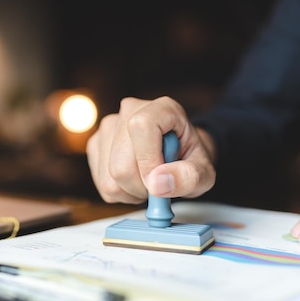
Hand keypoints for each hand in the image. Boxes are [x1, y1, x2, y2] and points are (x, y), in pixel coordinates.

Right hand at [86, 96, 215, 203]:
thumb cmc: (191, 159)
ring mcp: (108, 126)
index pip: (141, 127)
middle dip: (141, 187)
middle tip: (159, 183)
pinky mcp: (96, 144)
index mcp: (161, 108)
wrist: (179, 155)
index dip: (148, 161)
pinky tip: (134, 180)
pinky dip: (120, 192)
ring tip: (148, 180)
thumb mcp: (204, 172)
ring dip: (131, 192)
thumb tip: (157, 184)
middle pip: (120, 165)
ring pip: (109, 179)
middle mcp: (130, 111)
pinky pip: (101, 183)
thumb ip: (189, 177)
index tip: (160, 180)